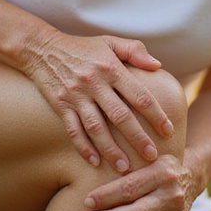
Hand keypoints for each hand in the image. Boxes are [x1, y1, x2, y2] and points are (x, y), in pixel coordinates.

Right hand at [22, 32, 174, 172]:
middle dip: (138, 138)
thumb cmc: (82, 47)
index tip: (168, 131)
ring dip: (111, 150)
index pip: (139, 95)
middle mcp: (94, 83)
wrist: (42, 48)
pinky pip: (73, 130)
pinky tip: (95, 162)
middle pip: (120, 116)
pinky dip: (84, 148)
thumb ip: (135, 51)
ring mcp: (76, 96)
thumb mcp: (110, 42)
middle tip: (152, 156)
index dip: (156, 115)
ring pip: (96, 128)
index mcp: (111, 68)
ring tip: (125, 168)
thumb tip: (157, 66)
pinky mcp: (60, 105)